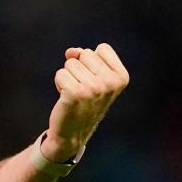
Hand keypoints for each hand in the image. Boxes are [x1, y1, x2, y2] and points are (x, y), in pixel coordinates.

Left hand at [43, 43, 128, 160]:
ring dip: (68, 77)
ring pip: (70, 63)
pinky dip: (59, 83)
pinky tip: (66, 98)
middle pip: (85, 53)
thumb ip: (85, 57)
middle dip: (79, 68)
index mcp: (121, 77)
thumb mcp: (93, 77)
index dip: (93, 61)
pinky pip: (60, 74)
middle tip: (83, 89)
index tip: (95, 79)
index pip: (102, 48)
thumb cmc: (84, 101)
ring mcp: (94, 88)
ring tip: (75, 94)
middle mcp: (110, 83)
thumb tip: (71, 51)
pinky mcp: (75, 93)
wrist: (73, 132)